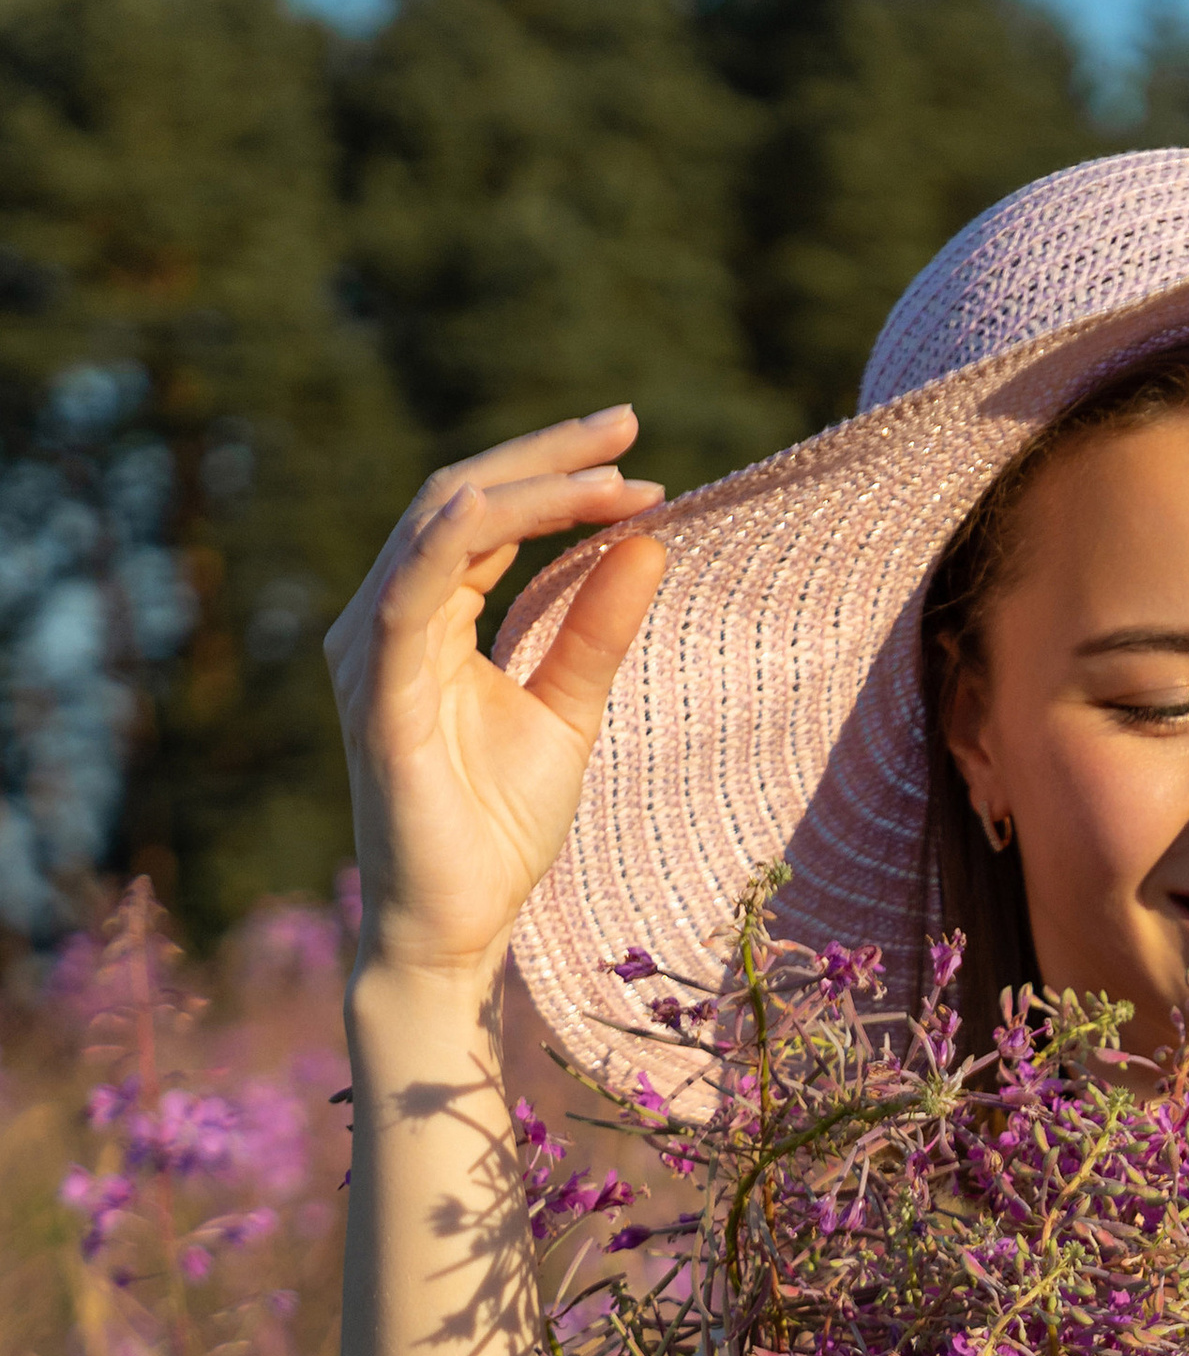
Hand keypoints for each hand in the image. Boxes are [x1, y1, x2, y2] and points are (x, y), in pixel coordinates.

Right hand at [326, 409, 670, 988]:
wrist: (456, 929)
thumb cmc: (496, 831)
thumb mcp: (566, 712)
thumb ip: (596, 628)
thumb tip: (649, 541)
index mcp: (425, 620)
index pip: (481, 516)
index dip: (555, 478)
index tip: (639, 462)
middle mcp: (386, 619)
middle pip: (456, 496)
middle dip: (545, 455)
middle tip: (627, 426)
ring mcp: (372, 651)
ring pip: (440, 523)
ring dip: (530, 490)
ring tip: (616, 477)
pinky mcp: (377, 691)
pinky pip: (417, 586)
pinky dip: (476, 537)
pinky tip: (542, 514)